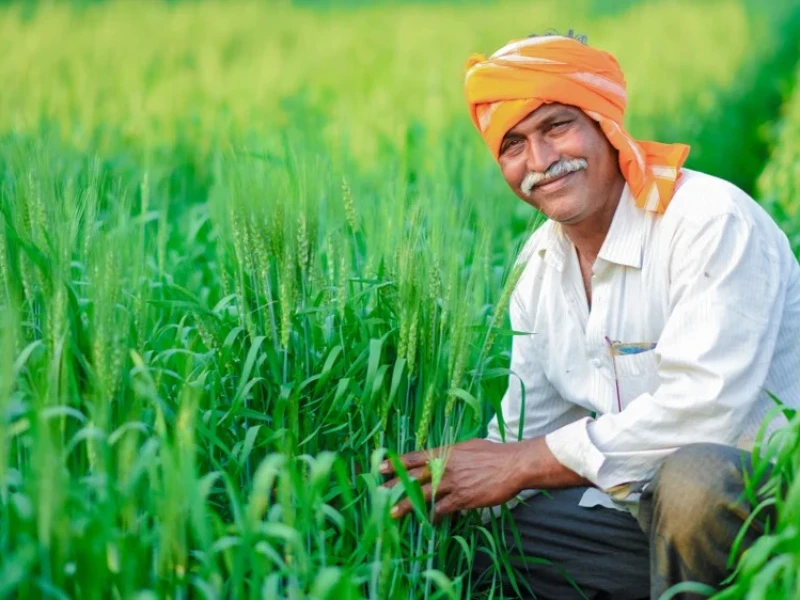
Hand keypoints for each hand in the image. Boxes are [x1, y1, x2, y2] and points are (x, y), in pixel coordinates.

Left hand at [380, 438, 529, 520]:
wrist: (512, 465)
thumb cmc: (493, 454)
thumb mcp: (468, 446)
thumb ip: (452, 453)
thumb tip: (443, 456)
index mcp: (445, 452)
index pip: (414, 457)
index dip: (397, 463)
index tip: (380, 468)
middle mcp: (444, 467)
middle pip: (413, 477)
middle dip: (394, 486)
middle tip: (377, 493)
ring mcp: (452, 484)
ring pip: (423, 496)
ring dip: (407, 505)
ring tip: (392, 513)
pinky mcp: (462, 499)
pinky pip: (442, 509)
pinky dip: (434, 516)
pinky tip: (428, 522)